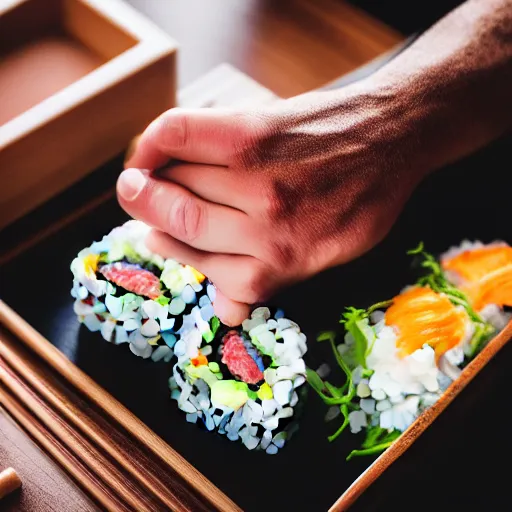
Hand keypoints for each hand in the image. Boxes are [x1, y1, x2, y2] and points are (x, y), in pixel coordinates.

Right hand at [117, 81, 424, 324]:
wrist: (391, 139)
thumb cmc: (356, 202)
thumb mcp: (322, 257)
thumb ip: (266, 283)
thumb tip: (225, 314)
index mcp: (280, 265)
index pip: (203, 266)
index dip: (174, 248)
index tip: (162, 233)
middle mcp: (264, 229)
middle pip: (180, 221)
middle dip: (148, 211)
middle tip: (136, 198)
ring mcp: (257, 179)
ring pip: (176, 181)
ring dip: (152, 178)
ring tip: (147, 174)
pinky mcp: (253, 132)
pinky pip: (179, 135)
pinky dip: (152, 142)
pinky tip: (149, 149)